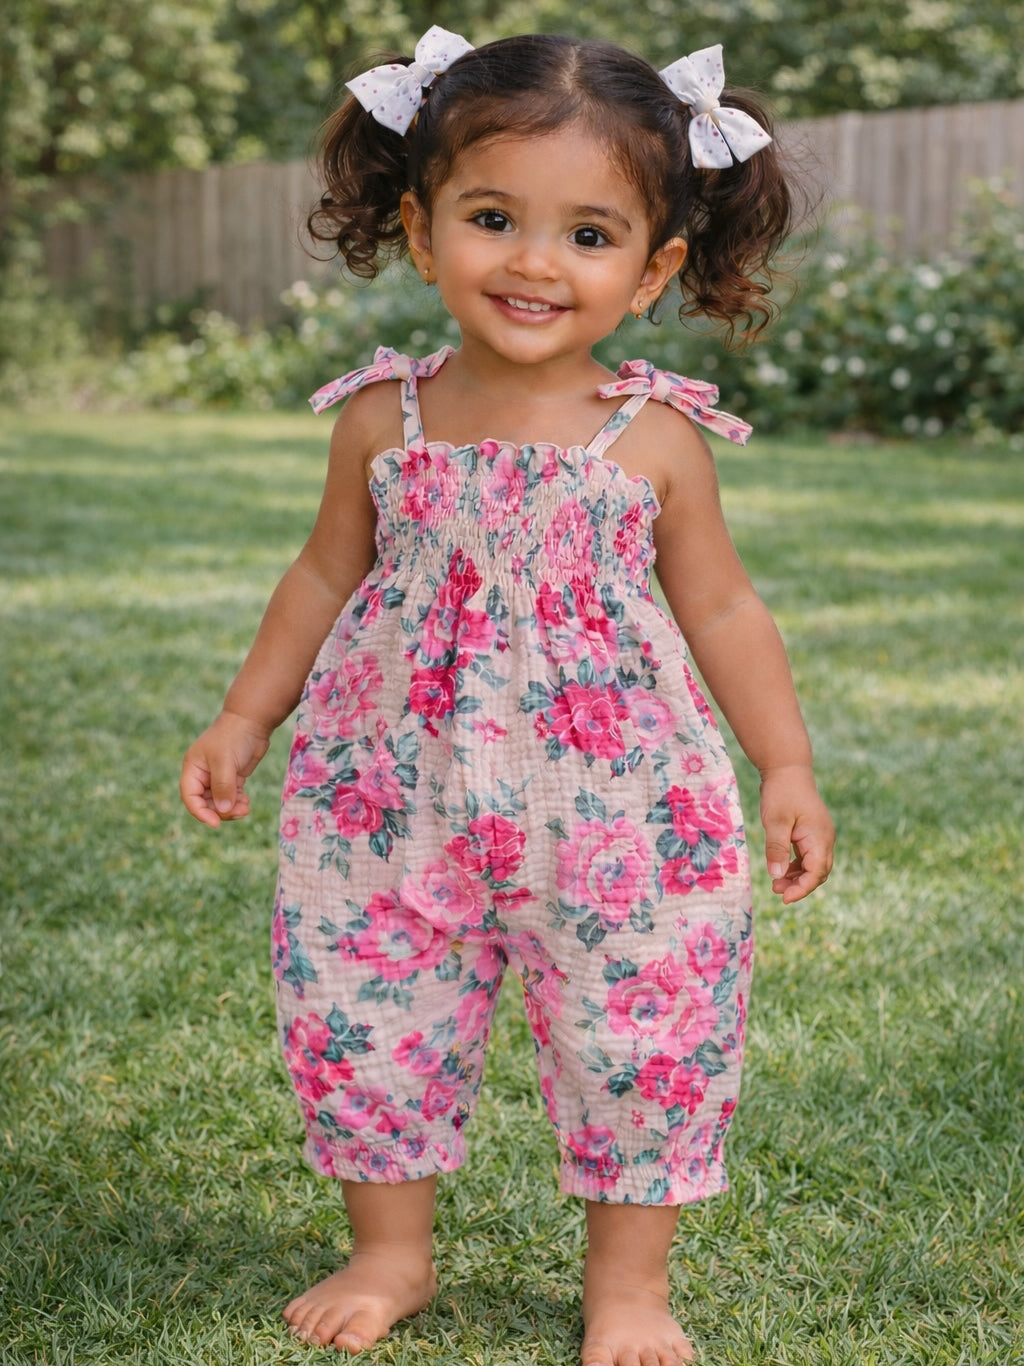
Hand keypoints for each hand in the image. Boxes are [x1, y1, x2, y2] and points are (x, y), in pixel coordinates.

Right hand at [180, 710, 272, 828]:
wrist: (252, 721)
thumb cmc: (233, 737)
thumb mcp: (225, 762)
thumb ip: (223, 787)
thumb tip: (223, 810)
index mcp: (193, 769)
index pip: (190, 797)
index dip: (200, 812)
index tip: (215, 823)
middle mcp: (203, 775)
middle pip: (206, 803)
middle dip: (221, 811)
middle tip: (240, 812)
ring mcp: (218, 777)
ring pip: (220, 802)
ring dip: (231, 809)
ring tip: (246, 808)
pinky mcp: (233, 777)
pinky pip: (231, 797)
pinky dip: (238, 803)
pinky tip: (247, 802)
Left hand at [759, 765, 834, 903]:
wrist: (787, 768)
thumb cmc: (781, 792)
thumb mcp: (775, 821)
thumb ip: (777, 848)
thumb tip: (777, 876)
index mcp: (819, 837)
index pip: (817, 872)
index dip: (802, 888)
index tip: (784, 898)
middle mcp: (824, 838)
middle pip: (818, 872)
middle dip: (799, 885)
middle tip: (776, 891)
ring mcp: (819, 835)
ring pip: (814, 866)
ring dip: (797, 877)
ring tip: (775, 884)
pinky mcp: (812, 833)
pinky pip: (808, 856)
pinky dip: (796, 866)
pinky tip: (781, 870)